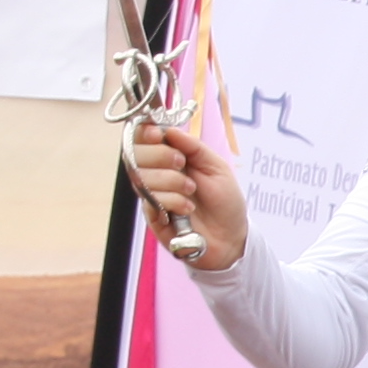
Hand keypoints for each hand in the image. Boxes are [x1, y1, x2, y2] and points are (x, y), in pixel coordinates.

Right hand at [124, 120, 250, 270]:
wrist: (231, 237)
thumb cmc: (225, 201)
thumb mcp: (216, 167)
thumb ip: (193, 147)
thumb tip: (169, 130)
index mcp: (170, 157)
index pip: (142, 139)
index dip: (144, 133)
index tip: (158, 135)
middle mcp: (156, 174)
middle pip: (135, 155)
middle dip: (159, 155)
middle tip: (181, 163)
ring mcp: (153, 196)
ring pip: (141, 178)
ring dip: (169, 180)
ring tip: (191, 190)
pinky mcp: (154, 217)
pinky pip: (151, 202)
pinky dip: (172, 201)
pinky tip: (187, 208)